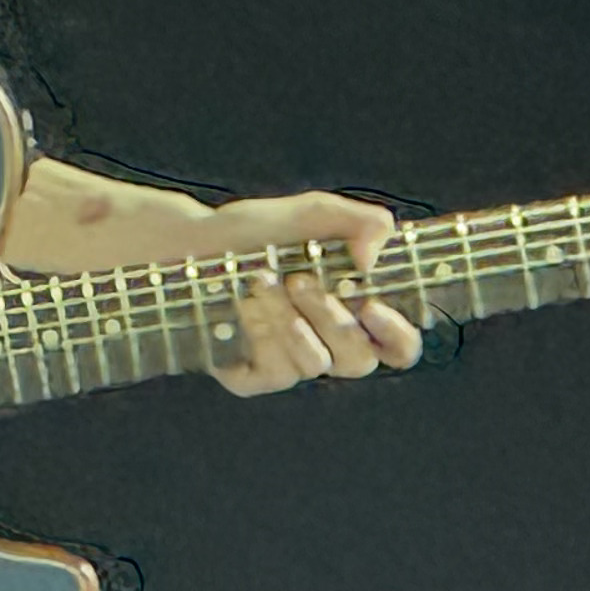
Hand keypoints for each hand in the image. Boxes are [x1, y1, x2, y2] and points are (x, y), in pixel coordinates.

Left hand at [196, 189, 422, 398]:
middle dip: (331, 319)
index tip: (372, 307)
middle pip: (360, 361)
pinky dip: (264, 336)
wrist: (190, 243)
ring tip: (261, 281)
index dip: (397, 337)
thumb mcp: (311, 214)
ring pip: (316, 365)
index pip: (399, 347)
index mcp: (354, 312)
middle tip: (298, 280)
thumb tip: (371, 260)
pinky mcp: (254, 376)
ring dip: (291, 321)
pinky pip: (276, 374)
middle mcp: (328, 344)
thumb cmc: (257, 230)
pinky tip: (244, 305)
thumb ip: (359, 223)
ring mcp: (291, 363)